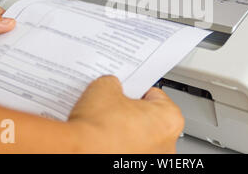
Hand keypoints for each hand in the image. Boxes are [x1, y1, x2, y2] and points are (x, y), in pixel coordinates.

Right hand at [68, 76, 184, 152]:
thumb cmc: (97, 128)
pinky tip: (104, 140)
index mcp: (170, 119)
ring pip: (140, 138)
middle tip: (114, 107)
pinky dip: (119, 146)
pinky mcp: (134, 170)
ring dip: (126, 131)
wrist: (77, 152)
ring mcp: (152, 161)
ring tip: (106, 125)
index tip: (126, 92)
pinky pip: (129, 151)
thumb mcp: (105, 87)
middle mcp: (168, 145)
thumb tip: (112, 86)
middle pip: (150, 119)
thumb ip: (115, 83)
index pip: (155, 95)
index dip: (135, 90)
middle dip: (132, 113)